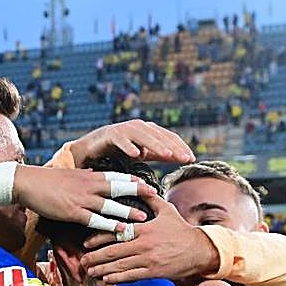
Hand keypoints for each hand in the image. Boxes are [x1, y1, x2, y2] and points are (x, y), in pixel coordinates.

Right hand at [13, 164, 154, 234]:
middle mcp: (89, 185)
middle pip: (119, 188)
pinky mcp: (73, 212)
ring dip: (128, 211)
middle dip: (138, 192)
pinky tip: (121, 230)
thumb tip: (93, 173)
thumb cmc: (47, 180)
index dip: (133, 181)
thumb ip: (84, 176)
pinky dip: (110, 225)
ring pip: (110, 205)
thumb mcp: (70, 175)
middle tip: (155, 196)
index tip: (148, 184)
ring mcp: (82, 199)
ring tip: (143, 217)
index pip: (117, 176)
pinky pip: (95, 220)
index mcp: (89, 176)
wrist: (27, 182)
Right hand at [66, 119, 194, 166]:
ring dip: (156, 145)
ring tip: (167, 155)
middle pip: (159, 135)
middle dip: (173, 147)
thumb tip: (182, 158)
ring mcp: (125, 129)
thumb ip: (160, 154)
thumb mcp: (144, 153)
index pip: (169, 137)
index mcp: (149, 130)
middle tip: (185, 158)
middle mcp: (139, 126)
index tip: (191, 158)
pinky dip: (129, 146)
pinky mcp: (111, 134)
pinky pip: (121, 139)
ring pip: (143, 135)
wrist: (93, 147)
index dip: (181, 146)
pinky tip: (136, 154)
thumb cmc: (120, 150)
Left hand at [81, 195, 219, 283]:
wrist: (199, 250)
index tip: (86, 243)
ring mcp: (148, 260)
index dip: (99, 238)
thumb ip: (151, 199)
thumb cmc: (182, 230)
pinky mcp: (154, 272)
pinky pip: (131, 277)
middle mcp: (144, 245)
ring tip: (90, 272)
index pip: (116, 233)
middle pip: (113, 252)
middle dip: (94, 258)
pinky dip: (117, 278)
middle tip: (82, 261)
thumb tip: (140, 186)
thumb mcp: (167, 210)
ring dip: (102, 270)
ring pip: (119, 266)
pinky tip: (107, 279)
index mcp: (145, 228)